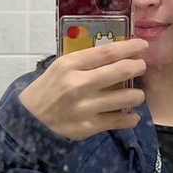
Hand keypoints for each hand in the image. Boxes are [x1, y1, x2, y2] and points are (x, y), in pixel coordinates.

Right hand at [20, 39, 147, 140]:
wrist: (29, 121)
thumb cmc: (47, 89)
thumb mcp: (60, 67)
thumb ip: (85, 61)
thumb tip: (117, 55)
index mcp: (70, 65)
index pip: (107, 52)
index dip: (130, 47)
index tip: (142, 45)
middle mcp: (79, 84)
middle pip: (121, 71)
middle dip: (138, 67)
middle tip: (141, 67)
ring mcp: (85, 107)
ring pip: (126, 98)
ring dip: (137, 95)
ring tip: (135, 95)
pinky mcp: (88, 127)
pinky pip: (120, 121)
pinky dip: (131, 118)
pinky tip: (132, 116)